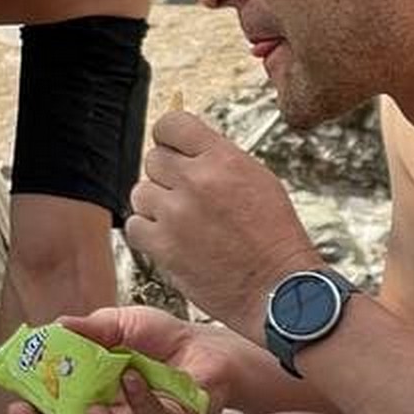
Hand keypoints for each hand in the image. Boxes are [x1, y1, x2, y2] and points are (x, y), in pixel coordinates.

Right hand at [7, 305, 238, 413]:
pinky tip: (133, 380)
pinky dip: (140, 402)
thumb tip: (56, 325)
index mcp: (93, 394)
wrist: (209, 345)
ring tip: (92, 413)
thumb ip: (91, 328)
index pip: (58, 412)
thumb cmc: (161, 337)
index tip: (17, 409)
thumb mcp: (120, 324)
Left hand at [124, 111, 315, 336]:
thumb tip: (184, 146)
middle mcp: (196, 181)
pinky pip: (134, 225)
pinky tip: (171, 239)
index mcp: (223, 159)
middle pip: (153, 159)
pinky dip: (148, 232)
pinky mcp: (163, 246)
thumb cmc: (274, 236)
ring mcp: (176, 214)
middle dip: (168, 176)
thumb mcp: (257, 179)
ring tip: (183, 221)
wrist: (279, 289)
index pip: (171, 124)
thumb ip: (218, 158)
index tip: (175, 150)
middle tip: (187, 196)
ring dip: (156, 205)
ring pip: (140, 192)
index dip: (170, 138)